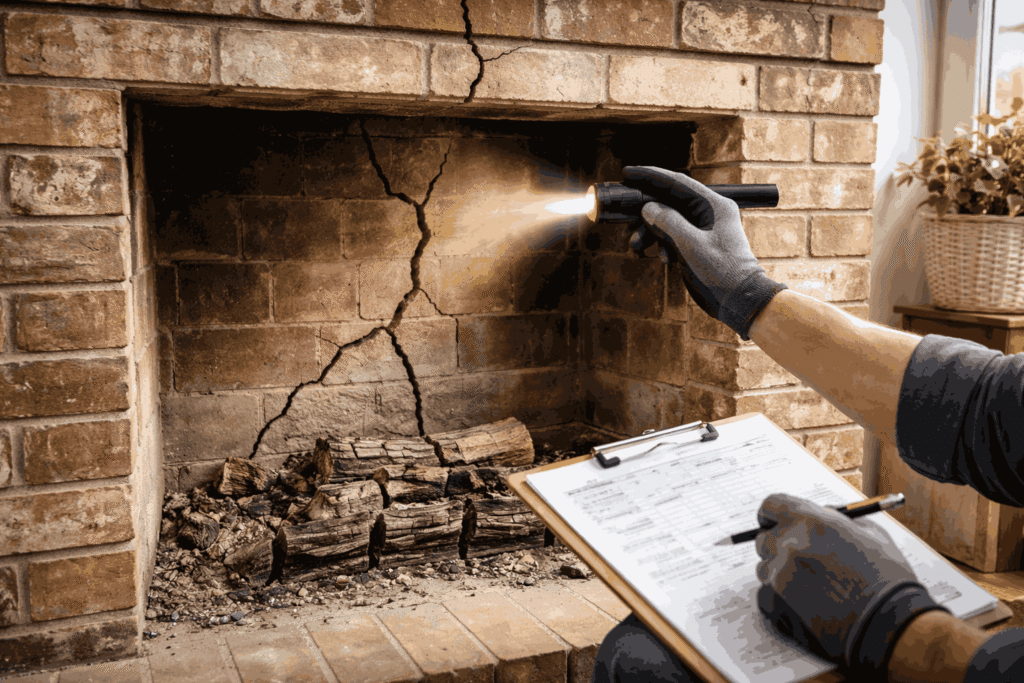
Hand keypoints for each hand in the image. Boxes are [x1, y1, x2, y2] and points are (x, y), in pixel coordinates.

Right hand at [622, 166, 786, 340]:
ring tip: (635, 246)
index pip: (677, 182)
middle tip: (626, 221)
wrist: (738, 300)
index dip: (651, 176)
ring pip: (666, 221)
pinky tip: (661, 258)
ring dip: (649, 233)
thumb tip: (648, 207)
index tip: (628, 173)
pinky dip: (660, 245)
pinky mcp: (695, 244)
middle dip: (645, 213)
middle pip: (668, 201)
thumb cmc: (723, 271)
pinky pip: (671, 236)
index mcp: (713, 205)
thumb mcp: (692, 245)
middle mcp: (707, 212)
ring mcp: (701, 228)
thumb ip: (668, 222)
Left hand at [755, 494, 946, 672]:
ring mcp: (782, 571)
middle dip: (777, 543)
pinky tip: (806, 594)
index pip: (771, 506)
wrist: (887, 621)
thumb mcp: (870, 533)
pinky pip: (768, 587)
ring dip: (777, 567)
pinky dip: (781, 588)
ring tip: (807, 578)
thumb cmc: (885, 578)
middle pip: (764, 537)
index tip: (775, 521)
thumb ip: (838, 519)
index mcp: (812, 521)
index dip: (772, 514)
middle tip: (797, 553)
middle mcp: (790, 542)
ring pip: (764, 564)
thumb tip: (821, 514)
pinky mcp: (780, 597)